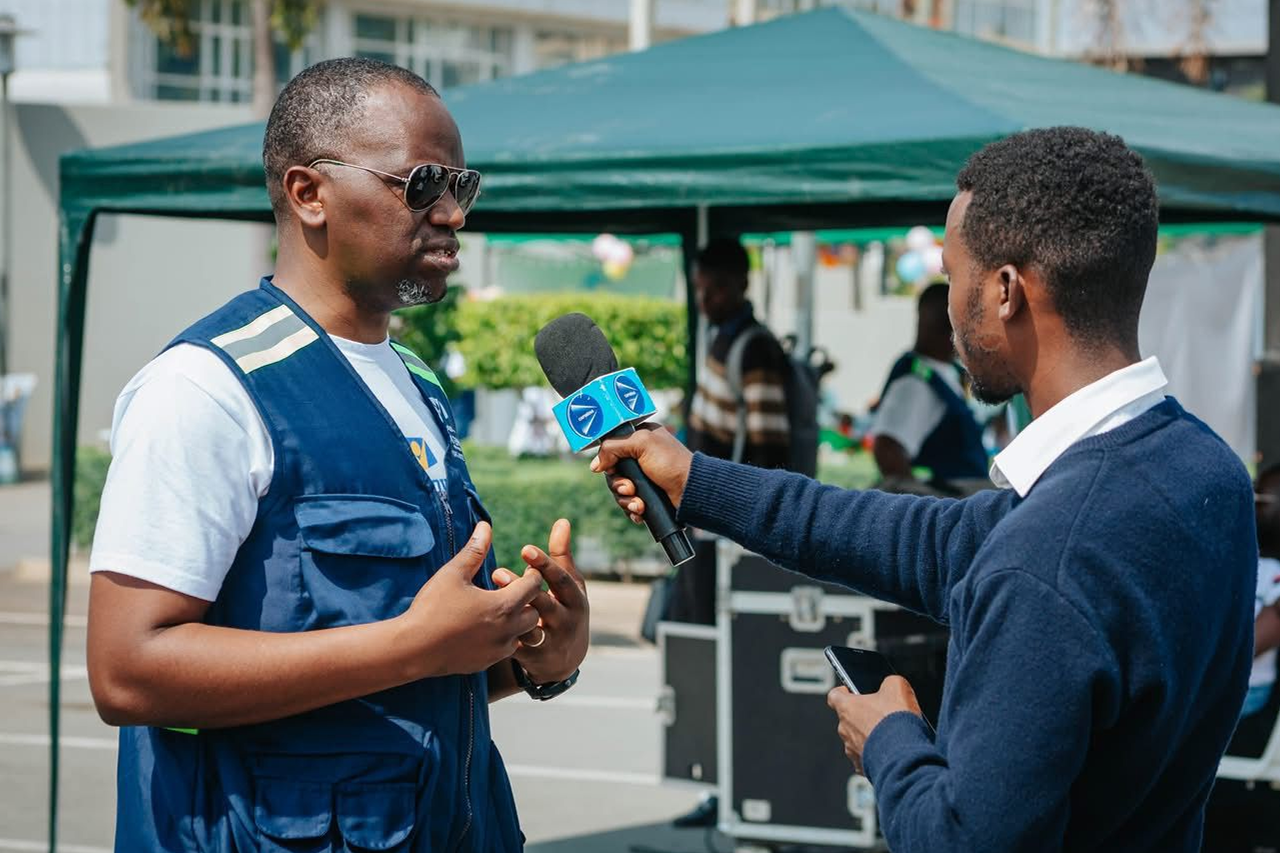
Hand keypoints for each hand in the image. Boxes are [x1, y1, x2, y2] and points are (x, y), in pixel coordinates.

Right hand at [400, 522, 543, 678]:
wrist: (412, 649)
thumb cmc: (432, 608)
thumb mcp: (453, 573)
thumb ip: (474, 550)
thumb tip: (485, 526)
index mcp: (503, 606)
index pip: (535, 586)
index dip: (532, 575)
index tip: (524, 571)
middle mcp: (507, 630)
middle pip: (535, 613)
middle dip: (528, 601)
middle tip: (510, 591)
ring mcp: (498, 650)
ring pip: (523, 635)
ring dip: (516, 622)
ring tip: (497, 611)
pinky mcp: (486, 663)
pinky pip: (506, 650)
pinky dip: (502, 639)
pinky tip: (483, 630)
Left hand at [492, 519, 588, 683]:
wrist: (565, 659)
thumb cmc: (565, 608)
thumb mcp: (568, 584)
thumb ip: (561, 555)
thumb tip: (562, 520)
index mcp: (575, 598)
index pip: (560, 579)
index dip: (544, 564)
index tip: (525, 549)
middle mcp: (566, 620)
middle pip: (545, 604)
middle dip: (522, 589)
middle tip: (496, 572)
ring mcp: (551, 641)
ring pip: (530, 628)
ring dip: (508, 615)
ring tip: (485, 600)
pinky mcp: (534, 658)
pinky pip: (516, 647)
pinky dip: (500, 635)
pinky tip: (480, 625)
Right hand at [590, 423, 693, 522]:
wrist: (692, 491)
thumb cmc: (672, 463)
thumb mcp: (642, 444)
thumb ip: (613, 447)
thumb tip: (594, 465)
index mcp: (639, 439)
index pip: (612, 449)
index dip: (608, 461)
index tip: (611, 468)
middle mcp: (640, 458)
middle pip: (612, 473)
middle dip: (619, 485)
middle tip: (630, 488)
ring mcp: (643, 479)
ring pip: (619, 491)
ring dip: (626, 500)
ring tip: (639, 504)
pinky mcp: (647, 496)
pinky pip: (628, 504)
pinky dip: (632, 509)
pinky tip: (640, 511)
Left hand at [826, 676, 923, 772]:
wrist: (903, 756)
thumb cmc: (896, 721)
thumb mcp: (897, 687)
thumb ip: (889, 682)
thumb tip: (890, 685)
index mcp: (847, 707)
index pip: (834, 696)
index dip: (842, 692)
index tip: (849, 692)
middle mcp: (844, 729)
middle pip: (848, 719)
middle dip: (862, 717)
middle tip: (880, 716)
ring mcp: (851, 750)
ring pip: (856, 740)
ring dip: (869, 737)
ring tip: (888, 737)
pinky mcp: (861, 766)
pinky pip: (865, 758)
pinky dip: (875, 755)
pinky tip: (889, 752)